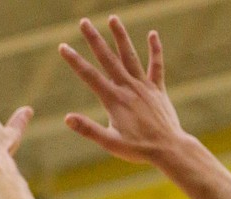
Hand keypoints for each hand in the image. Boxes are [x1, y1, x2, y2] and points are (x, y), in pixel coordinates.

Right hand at [59, 17, 183, 163]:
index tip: (63, 47)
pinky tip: (153, 34)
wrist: (168, 148)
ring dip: (121, 36)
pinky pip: (156, 65)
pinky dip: (155, 50)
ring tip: (113, 18)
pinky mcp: (158, 89)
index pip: (89, 76)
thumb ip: (89, 129)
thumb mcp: (110, 143)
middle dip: (94, 39)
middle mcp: (128, 87)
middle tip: (83, 22)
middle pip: (108, 58)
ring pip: (130, 55)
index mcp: (114, 99)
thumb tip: (67, 118)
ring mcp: (144, 86)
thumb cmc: (138, 149)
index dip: (75, 60)